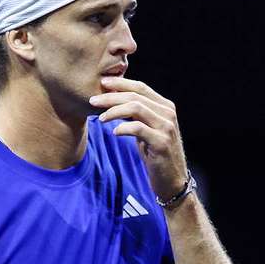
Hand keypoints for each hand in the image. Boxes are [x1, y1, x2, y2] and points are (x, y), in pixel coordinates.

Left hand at [90, 76, 188, 200]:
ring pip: (136, 108)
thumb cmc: (155, 154)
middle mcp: (168, 113)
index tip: (102, 83)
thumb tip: (114, 99)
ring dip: (114, 111)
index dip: (120, 83)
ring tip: (100, 118)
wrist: (172, 180)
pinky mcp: (161, 142)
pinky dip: (123, 128)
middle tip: (92, 101)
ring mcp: (166, 127)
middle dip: (111, 97)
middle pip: (136, 96)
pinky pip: (138, 129)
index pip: (141, 87)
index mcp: (165, 106)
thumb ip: (137, 114)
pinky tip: (114, 132)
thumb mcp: (147, 129)